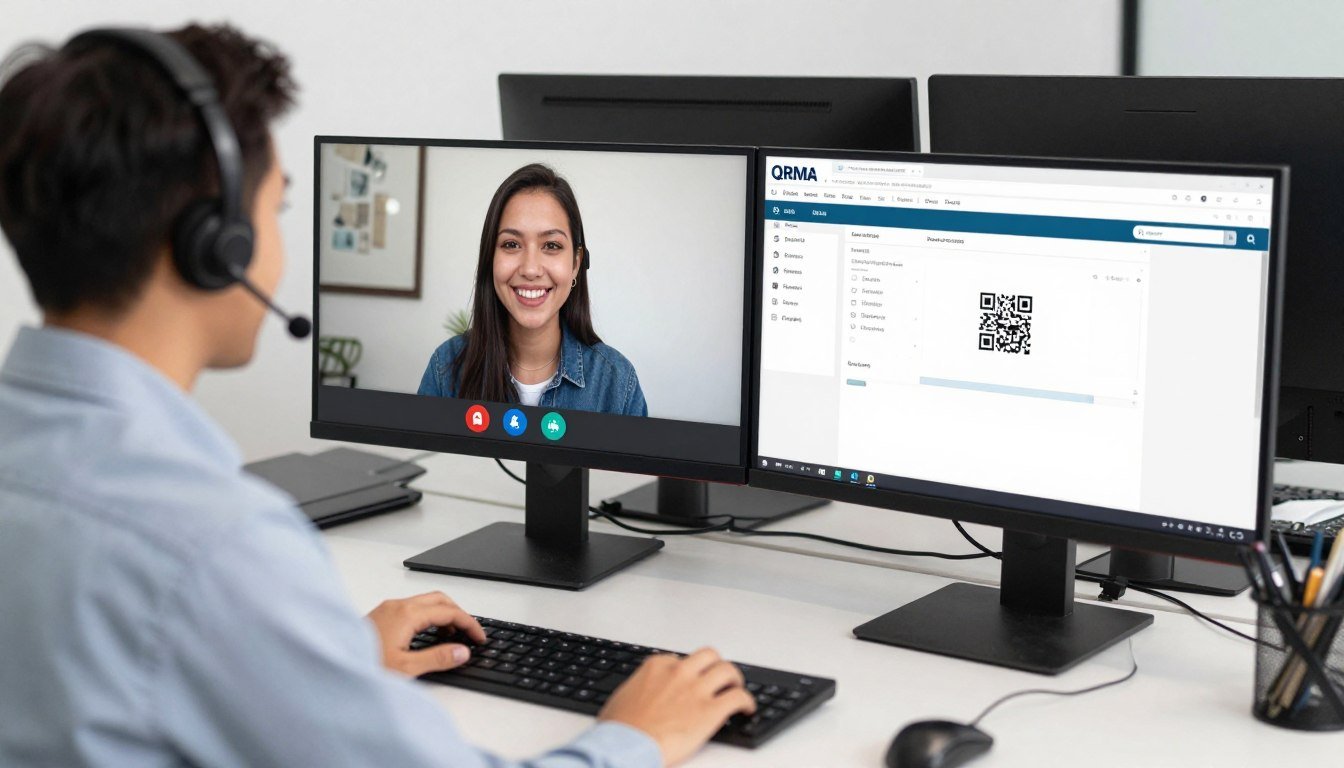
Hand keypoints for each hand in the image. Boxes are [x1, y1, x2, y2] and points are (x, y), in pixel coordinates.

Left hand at [366, 592, 485, 676]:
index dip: (469, 623)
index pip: (449, 611)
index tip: (479, 637)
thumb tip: (462, 651)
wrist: (331, 666)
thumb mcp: (405, 668)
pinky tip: (429, 635)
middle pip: (439, 599)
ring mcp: (388, 608)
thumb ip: (437, 658)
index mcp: (406, 614)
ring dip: (443, 614)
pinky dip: (428, 616)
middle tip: (469, 633)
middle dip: (459, 614)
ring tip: (452, 636)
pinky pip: (413, 607)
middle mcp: (397, 606)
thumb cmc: (362, 665)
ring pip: (426, 602)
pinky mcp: (381, 614)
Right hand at [597, 648, 755, 766]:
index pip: (680, 659)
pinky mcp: (711, 711)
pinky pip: (738, 697)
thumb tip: (637, 698)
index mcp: (656, 667)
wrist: (625, 747)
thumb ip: (636, 690)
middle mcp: (679, 672)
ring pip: (727, 670)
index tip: (690, 680)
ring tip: (736, 688)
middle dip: (715, 665)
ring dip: (734, 678)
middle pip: (708, 656)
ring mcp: (696, 690)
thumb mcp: (621, 699)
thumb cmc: (619, 730)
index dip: (688, 671)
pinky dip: (747, 701)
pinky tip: (747, 709)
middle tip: (719, 677)